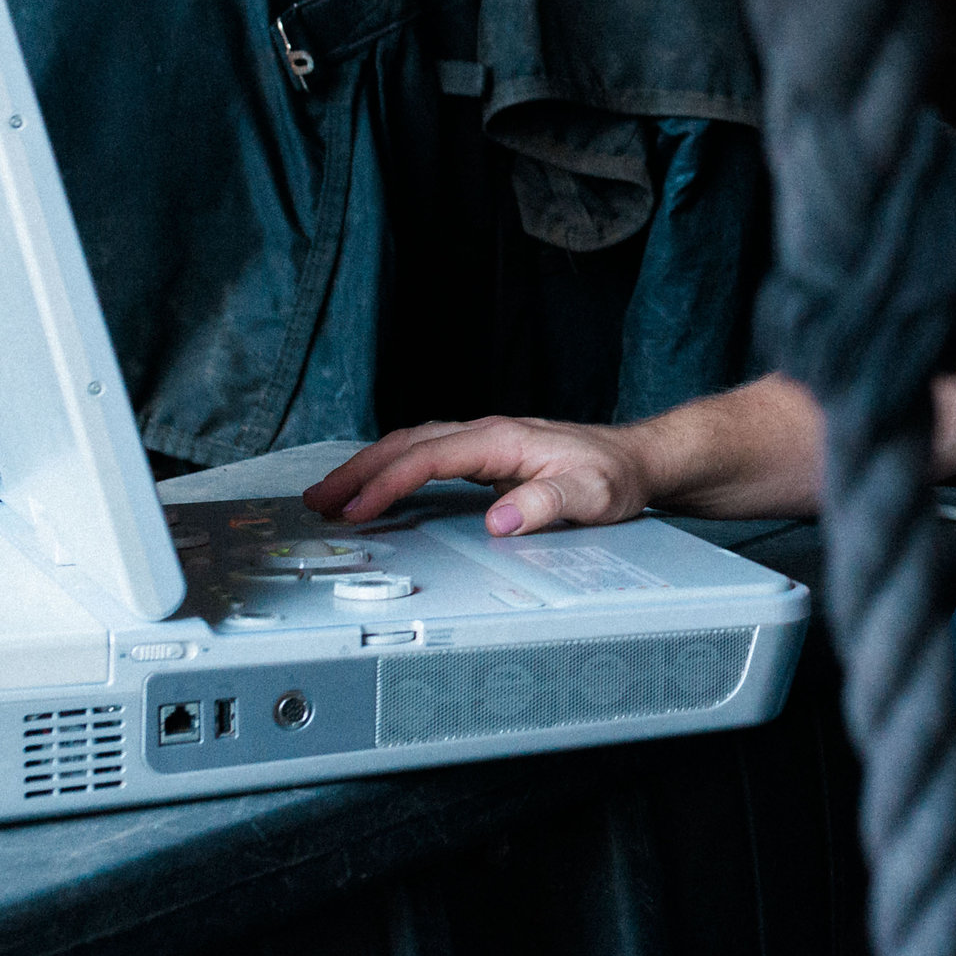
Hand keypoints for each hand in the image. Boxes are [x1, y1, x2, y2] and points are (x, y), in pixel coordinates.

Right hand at [303, 415, 652, 534]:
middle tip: (318, 501)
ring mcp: (485, 443)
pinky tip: (376, 488)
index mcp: (503, 440)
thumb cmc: (617, 477)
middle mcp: (488, 434)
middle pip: (407, 443)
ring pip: (412, 445)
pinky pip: (426, 456)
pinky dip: (392, 469)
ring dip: (368, 467)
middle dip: (358, 470)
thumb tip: (502, 520)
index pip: (429, 457)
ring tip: (330, 496)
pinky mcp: (486, 456)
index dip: (388, 482)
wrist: (638, 461)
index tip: (358, 509)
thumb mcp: (594, 496)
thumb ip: (549, 504)